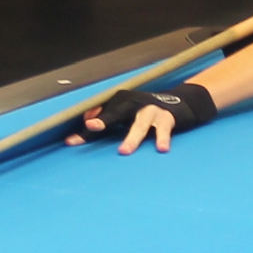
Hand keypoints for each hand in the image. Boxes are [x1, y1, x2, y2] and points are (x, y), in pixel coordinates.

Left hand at [72, 82, 213, 154]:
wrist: (181, 102)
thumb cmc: (145, 111)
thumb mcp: (125, 111)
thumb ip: (106, 117)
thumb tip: (86, 123)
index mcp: (120, 101)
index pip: (100, 117)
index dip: (85, 131)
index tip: (70, 142)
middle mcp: (134, 103)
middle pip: (116, 115)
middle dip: (104, 121)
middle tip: (91, 127)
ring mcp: (151, 110)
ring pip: (139, 125)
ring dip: (132, 138)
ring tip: (123, 151)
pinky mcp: (167, 118)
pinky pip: (163, 130)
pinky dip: (162, 139)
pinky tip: (161, 149)